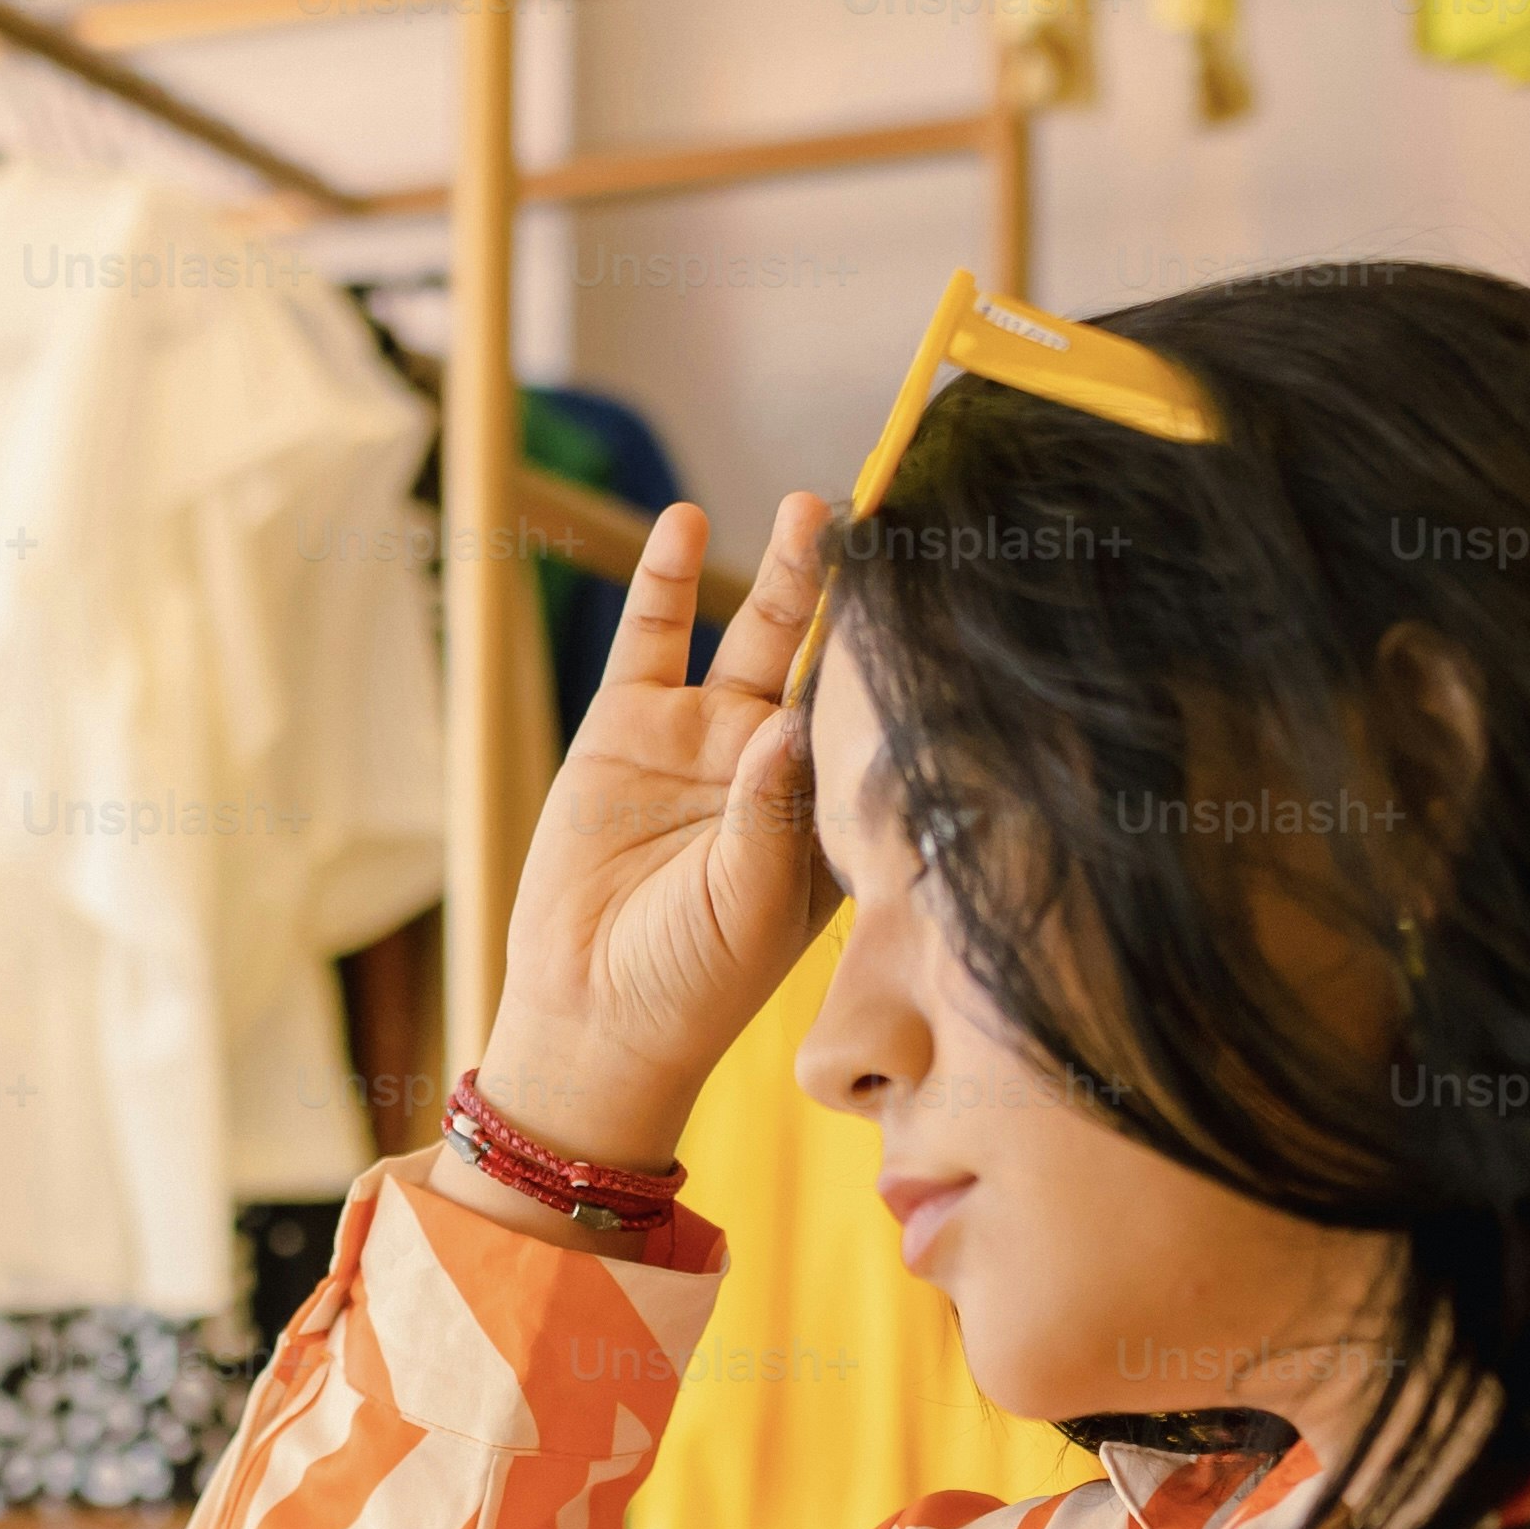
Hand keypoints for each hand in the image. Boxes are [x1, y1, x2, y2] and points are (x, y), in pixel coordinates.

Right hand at [467, 491, 838, 1179]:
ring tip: (805, 511)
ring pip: (748, 635)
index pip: (874, 720)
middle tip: (886, 528)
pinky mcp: (628, 725)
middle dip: (852, 598)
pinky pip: (651, 637)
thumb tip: (785, 721)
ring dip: (777, 574)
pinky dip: (664, 580)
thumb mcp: (748, 907)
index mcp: (829, 812)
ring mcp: (703, 739)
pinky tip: (685, 523)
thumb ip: (768, 815)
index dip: (900, 663)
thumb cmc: (692, 984)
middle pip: (822, 660)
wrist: (588, 1017)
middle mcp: (774, 764)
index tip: (941, 597)